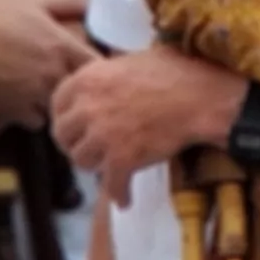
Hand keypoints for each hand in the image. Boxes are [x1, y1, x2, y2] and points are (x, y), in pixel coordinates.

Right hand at [0, 0, 100, 128]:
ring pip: (57, 108)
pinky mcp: (9, 112)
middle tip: (65, 75)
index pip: (100, 67)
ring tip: (37, 87)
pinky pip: (32, 120)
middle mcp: (52, 76)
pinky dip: (29, 113)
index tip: (95, 65)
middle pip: (80, 91)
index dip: (101, 68)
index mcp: (62, 47)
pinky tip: (18, 98)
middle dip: (76, 86)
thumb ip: (68, 2)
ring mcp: (31, 97)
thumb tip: (98, 3)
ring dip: (52, 101)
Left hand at [48, 47, 244, 189]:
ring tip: (109, 168)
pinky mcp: (121, 159)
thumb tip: (104, 82)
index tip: (76, 126)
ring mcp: (102, 135)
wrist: (202, 98)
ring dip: (95, 166)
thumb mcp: (131, 61)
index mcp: (87, 80)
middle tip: (91, 149)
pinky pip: (111, 184)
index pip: (57, 104)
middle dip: (76, 143)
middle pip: (63, 136)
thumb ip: (107, 74)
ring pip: (82, 161)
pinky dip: (119, 193)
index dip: (66, 117)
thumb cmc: (176, 72)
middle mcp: (87, 108)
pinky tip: (125, 199)